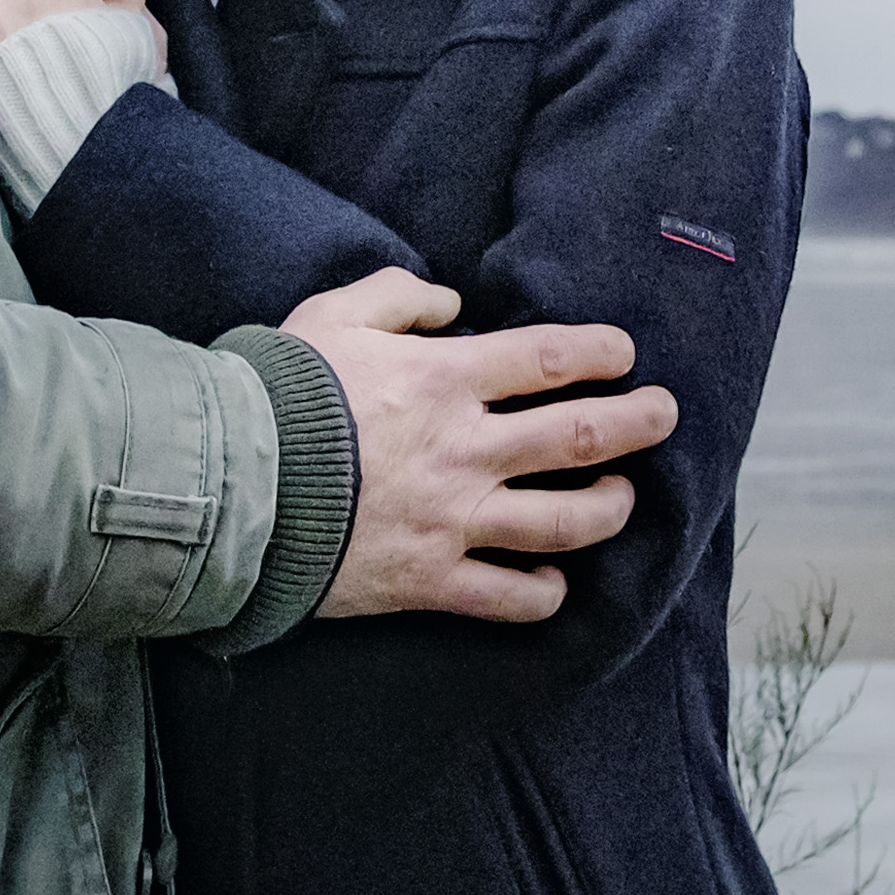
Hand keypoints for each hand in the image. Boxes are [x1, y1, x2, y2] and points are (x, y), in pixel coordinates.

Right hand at [280, 268, 677, 624]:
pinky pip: (507, 597)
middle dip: (638, 423)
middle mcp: (467, 449)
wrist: (228, 486)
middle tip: (666, 415)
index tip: (624, 353)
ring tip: (625, 498)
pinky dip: (542, 595)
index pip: (550, 358)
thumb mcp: (333, 315)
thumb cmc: (278, 393)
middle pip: (582, 437)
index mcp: (446, 379)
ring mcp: (454, 520)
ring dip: (609, 509)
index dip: (599, 353)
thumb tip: (450, 302)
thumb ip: (399, 297)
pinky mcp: (430, 580)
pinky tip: (557, 587)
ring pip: (565, 522)